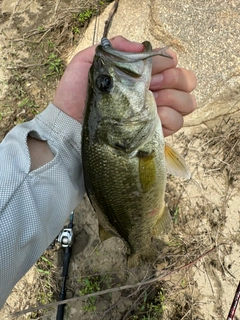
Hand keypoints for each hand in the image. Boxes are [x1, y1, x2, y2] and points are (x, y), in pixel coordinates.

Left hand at [53, 36, 195, 136]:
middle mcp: (154, 92)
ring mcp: (156, 112)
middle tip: (152, 86)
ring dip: (173, 99)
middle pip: (187, 81)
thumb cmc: (76, 94)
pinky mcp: (154, 131)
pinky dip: (169, 118)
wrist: (71, 124)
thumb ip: (114, 48)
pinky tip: (153, 118)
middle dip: (175, 79)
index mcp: (141, 74)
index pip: (170, 62)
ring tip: (152, 102)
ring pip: (187, 102)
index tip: (155, 68)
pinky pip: (178, 123)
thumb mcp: (87, 62)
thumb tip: (141, 47)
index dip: (168, 62)